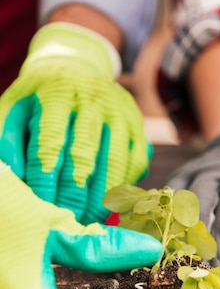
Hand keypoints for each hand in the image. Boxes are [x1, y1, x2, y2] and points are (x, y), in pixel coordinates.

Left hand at [0, 23, 149, 224]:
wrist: (77, 68)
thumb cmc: (39, 98)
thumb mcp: (15, 107)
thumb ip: (7, 138)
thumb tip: (9, 175)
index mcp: (56, 93)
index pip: (51, 143)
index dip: (45, 180)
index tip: (40, 207)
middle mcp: (92, 100)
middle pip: (84, 155)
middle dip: (74, 194)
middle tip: (65, 221)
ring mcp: (120, 113)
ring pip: (114, 163)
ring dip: (100, 198)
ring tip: (86, 221)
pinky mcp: (138, 127)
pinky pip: (134, 165)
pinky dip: (122, 189)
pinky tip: (108, 207)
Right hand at [167, 128, 219, 272]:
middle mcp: (216, 172)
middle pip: (198, 217)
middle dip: (199, 254)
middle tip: (201, 283)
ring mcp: (193, 171)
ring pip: (176, 210)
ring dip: (176, 242)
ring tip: (178, 271)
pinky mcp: (178, 175)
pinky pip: (163, 201)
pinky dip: (161, 224)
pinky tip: (162, 250)